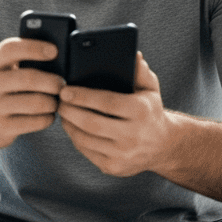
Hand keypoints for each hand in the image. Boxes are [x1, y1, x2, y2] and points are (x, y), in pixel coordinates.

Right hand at [0, 37, 64, 148]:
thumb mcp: (1, 70)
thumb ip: (20, 60)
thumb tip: (54, 55)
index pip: (11, 49)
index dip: (34, 48)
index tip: (54, 51)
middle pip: (28, 78)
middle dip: (52, 81)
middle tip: (62, 84)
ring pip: (35, 103)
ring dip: (52, 102)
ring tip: (55, 101)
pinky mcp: (2, 127)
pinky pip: (35, 122)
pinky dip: (48, 118)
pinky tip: (47, 115)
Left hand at [57, 52, 171, 176]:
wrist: (163, 146)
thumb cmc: (150, 110)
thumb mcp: (150, 88)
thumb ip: (139, 70)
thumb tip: (132, 54)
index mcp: (141, 112)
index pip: (107, 102)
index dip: (82, 96)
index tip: (65, 90)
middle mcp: (133, 136)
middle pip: (91, 123)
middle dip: (69, 111)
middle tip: (58, 101)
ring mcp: (123, 155)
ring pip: (85, 139)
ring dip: (68, 124)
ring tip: (62, 112)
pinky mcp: (113, 167)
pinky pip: (86, 151)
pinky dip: (75, 137)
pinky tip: (71, 126)